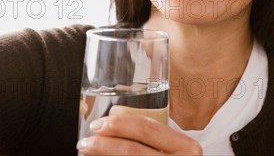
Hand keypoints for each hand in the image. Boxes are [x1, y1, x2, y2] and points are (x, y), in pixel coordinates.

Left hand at [76, 115, 202, 154]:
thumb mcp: (178, 151)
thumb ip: (159, 141)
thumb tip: (118, 127)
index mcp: (186, 148)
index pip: (148, 128)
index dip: (120, 124)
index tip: (101, 123)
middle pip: (132, 150)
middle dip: (104, 143)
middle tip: (87, 139)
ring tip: (88, 150)